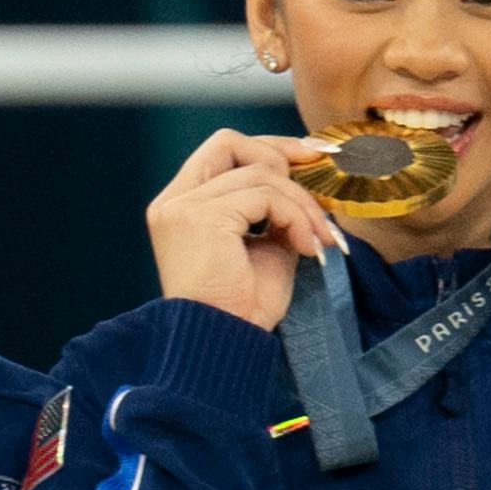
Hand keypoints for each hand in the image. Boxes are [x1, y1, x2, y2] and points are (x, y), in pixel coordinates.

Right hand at [143, 129, 350, 330]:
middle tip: (316, 190)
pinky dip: (295, 216)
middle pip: (229, 143)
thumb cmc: (243, 309)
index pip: (222, 152)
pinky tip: (305, 247)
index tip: (309, 157)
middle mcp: (174, 202)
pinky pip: (264, 195)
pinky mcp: (200, 218)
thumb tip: (308, 176)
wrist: (226, 347)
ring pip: (258, 173)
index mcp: (181, 206)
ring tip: (316, 239)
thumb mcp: (267, 246)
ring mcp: (183, 208)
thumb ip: (276, 209)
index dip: (267, 148)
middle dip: (281, 156)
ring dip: (300, 204)